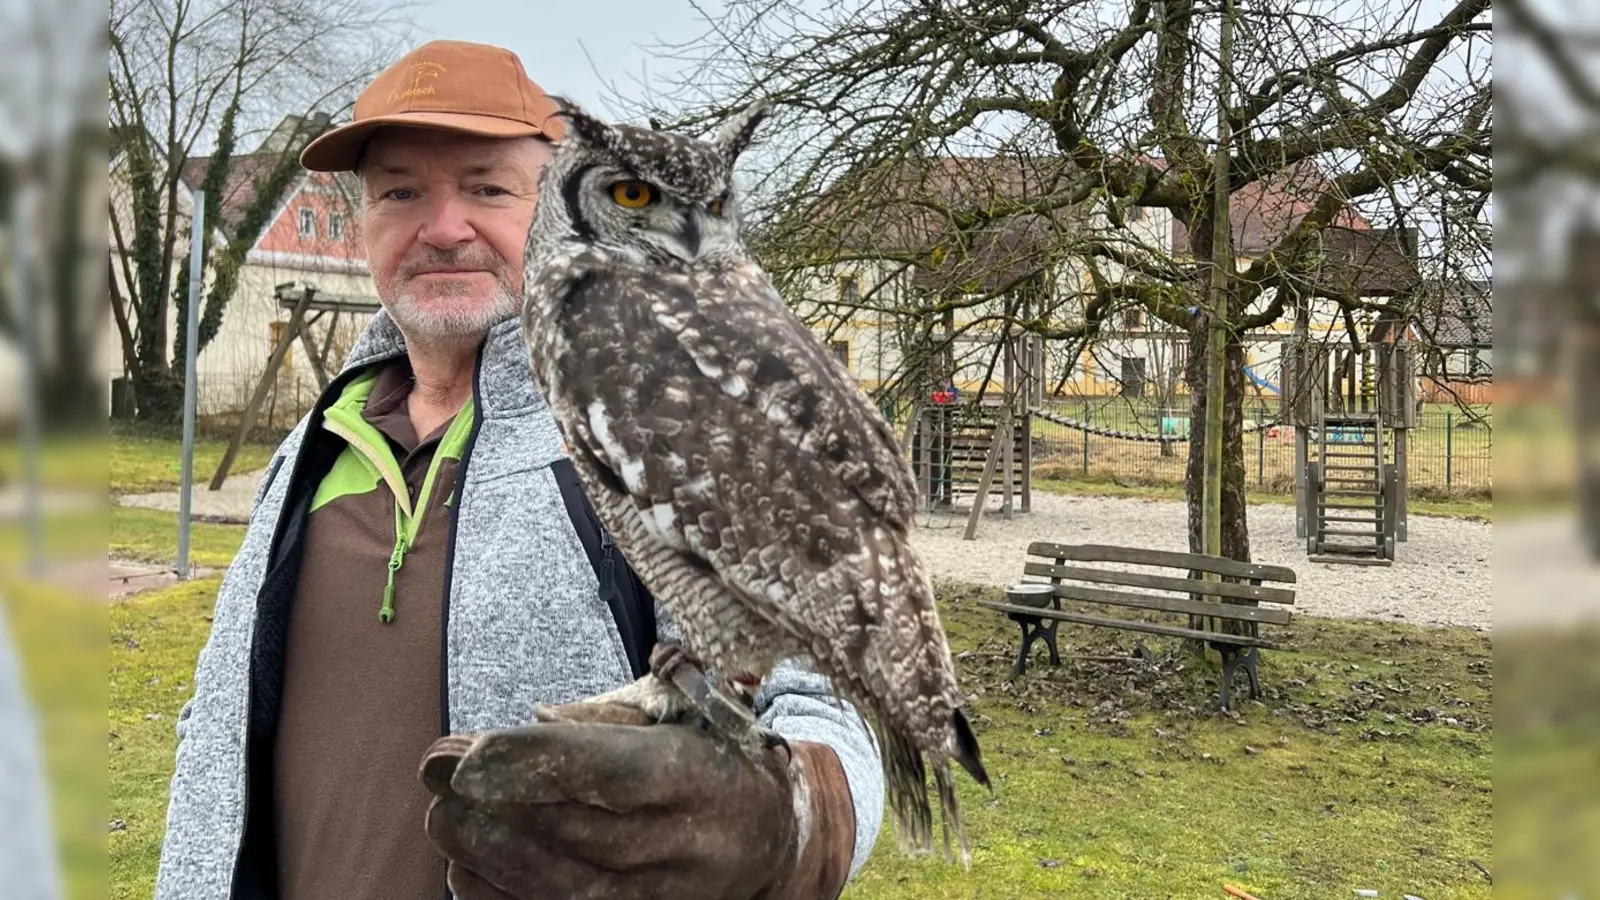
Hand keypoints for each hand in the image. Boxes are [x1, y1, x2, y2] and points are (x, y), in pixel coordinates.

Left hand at [419, 700, 854, 899]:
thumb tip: (539, 718)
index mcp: (701, 777)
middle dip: (496, 802)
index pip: (612, 772)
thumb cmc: (716, 758)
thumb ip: (616, 712)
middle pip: (577, 833)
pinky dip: (504, 896)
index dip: (538, 763)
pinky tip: (463, 866)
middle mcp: (687, 845)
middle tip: (434, 769)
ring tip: (441, 817)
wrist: (775, 839)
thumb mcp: (686, 712)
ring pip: (564, 886)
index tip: (471, 750)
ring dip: (490, 852)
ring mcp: (664, 897)